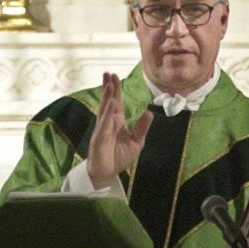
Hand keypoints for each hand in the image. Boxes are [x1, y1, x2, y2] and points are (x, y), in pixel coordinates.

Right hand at [87, 71, 153, 188]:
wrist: (107, 174)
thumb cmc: (119, 157)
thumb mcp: (136, 142)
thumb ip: (142, 128)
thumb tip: (150, 112)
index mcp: (117, 122)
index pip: (116, 102)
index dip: (116, 89)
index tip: (114, 76)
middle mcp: (108, 123)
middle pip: (108, 102)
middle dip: (108, 88)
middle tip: (108, 73)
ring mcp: (102, 130)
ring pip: (104, 111)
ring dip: (107, 97)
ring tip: (109, 85)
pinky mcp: (99, 140)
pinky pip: (103, 126)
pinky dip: (106, 116)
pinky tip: (110, 106)